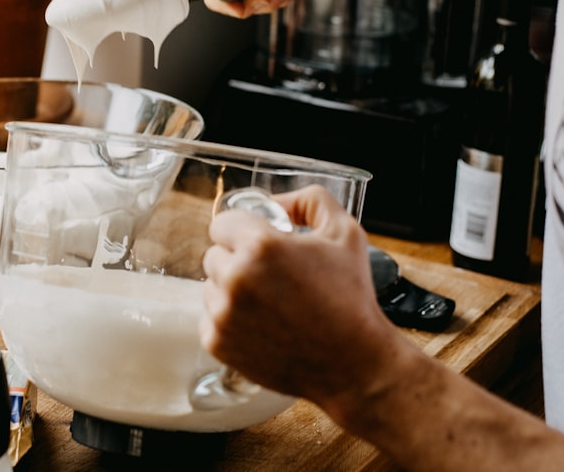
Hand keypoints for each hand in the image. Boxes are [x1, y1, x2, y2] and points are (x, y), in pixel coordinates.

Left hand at [200, 185, 402, 413]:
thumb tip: (276, 201)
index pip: (221, 222)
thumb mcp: (344, 232)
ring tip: (270, 303)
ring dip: (232, 291)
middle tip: (271, 276)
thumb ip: (310, 200)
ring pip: (211, 287)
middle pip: (214, 254)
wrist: (354, 363)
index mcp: (260, 246)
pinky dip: (229, 321)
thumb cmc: (351, 298)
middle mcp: (235, 278)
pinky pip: (210, 319)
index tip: (259, 243)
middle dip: (238, 260)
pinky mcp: (218, 343)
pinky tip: (261, 325)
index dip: (243, 231)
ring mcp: (223, 314)